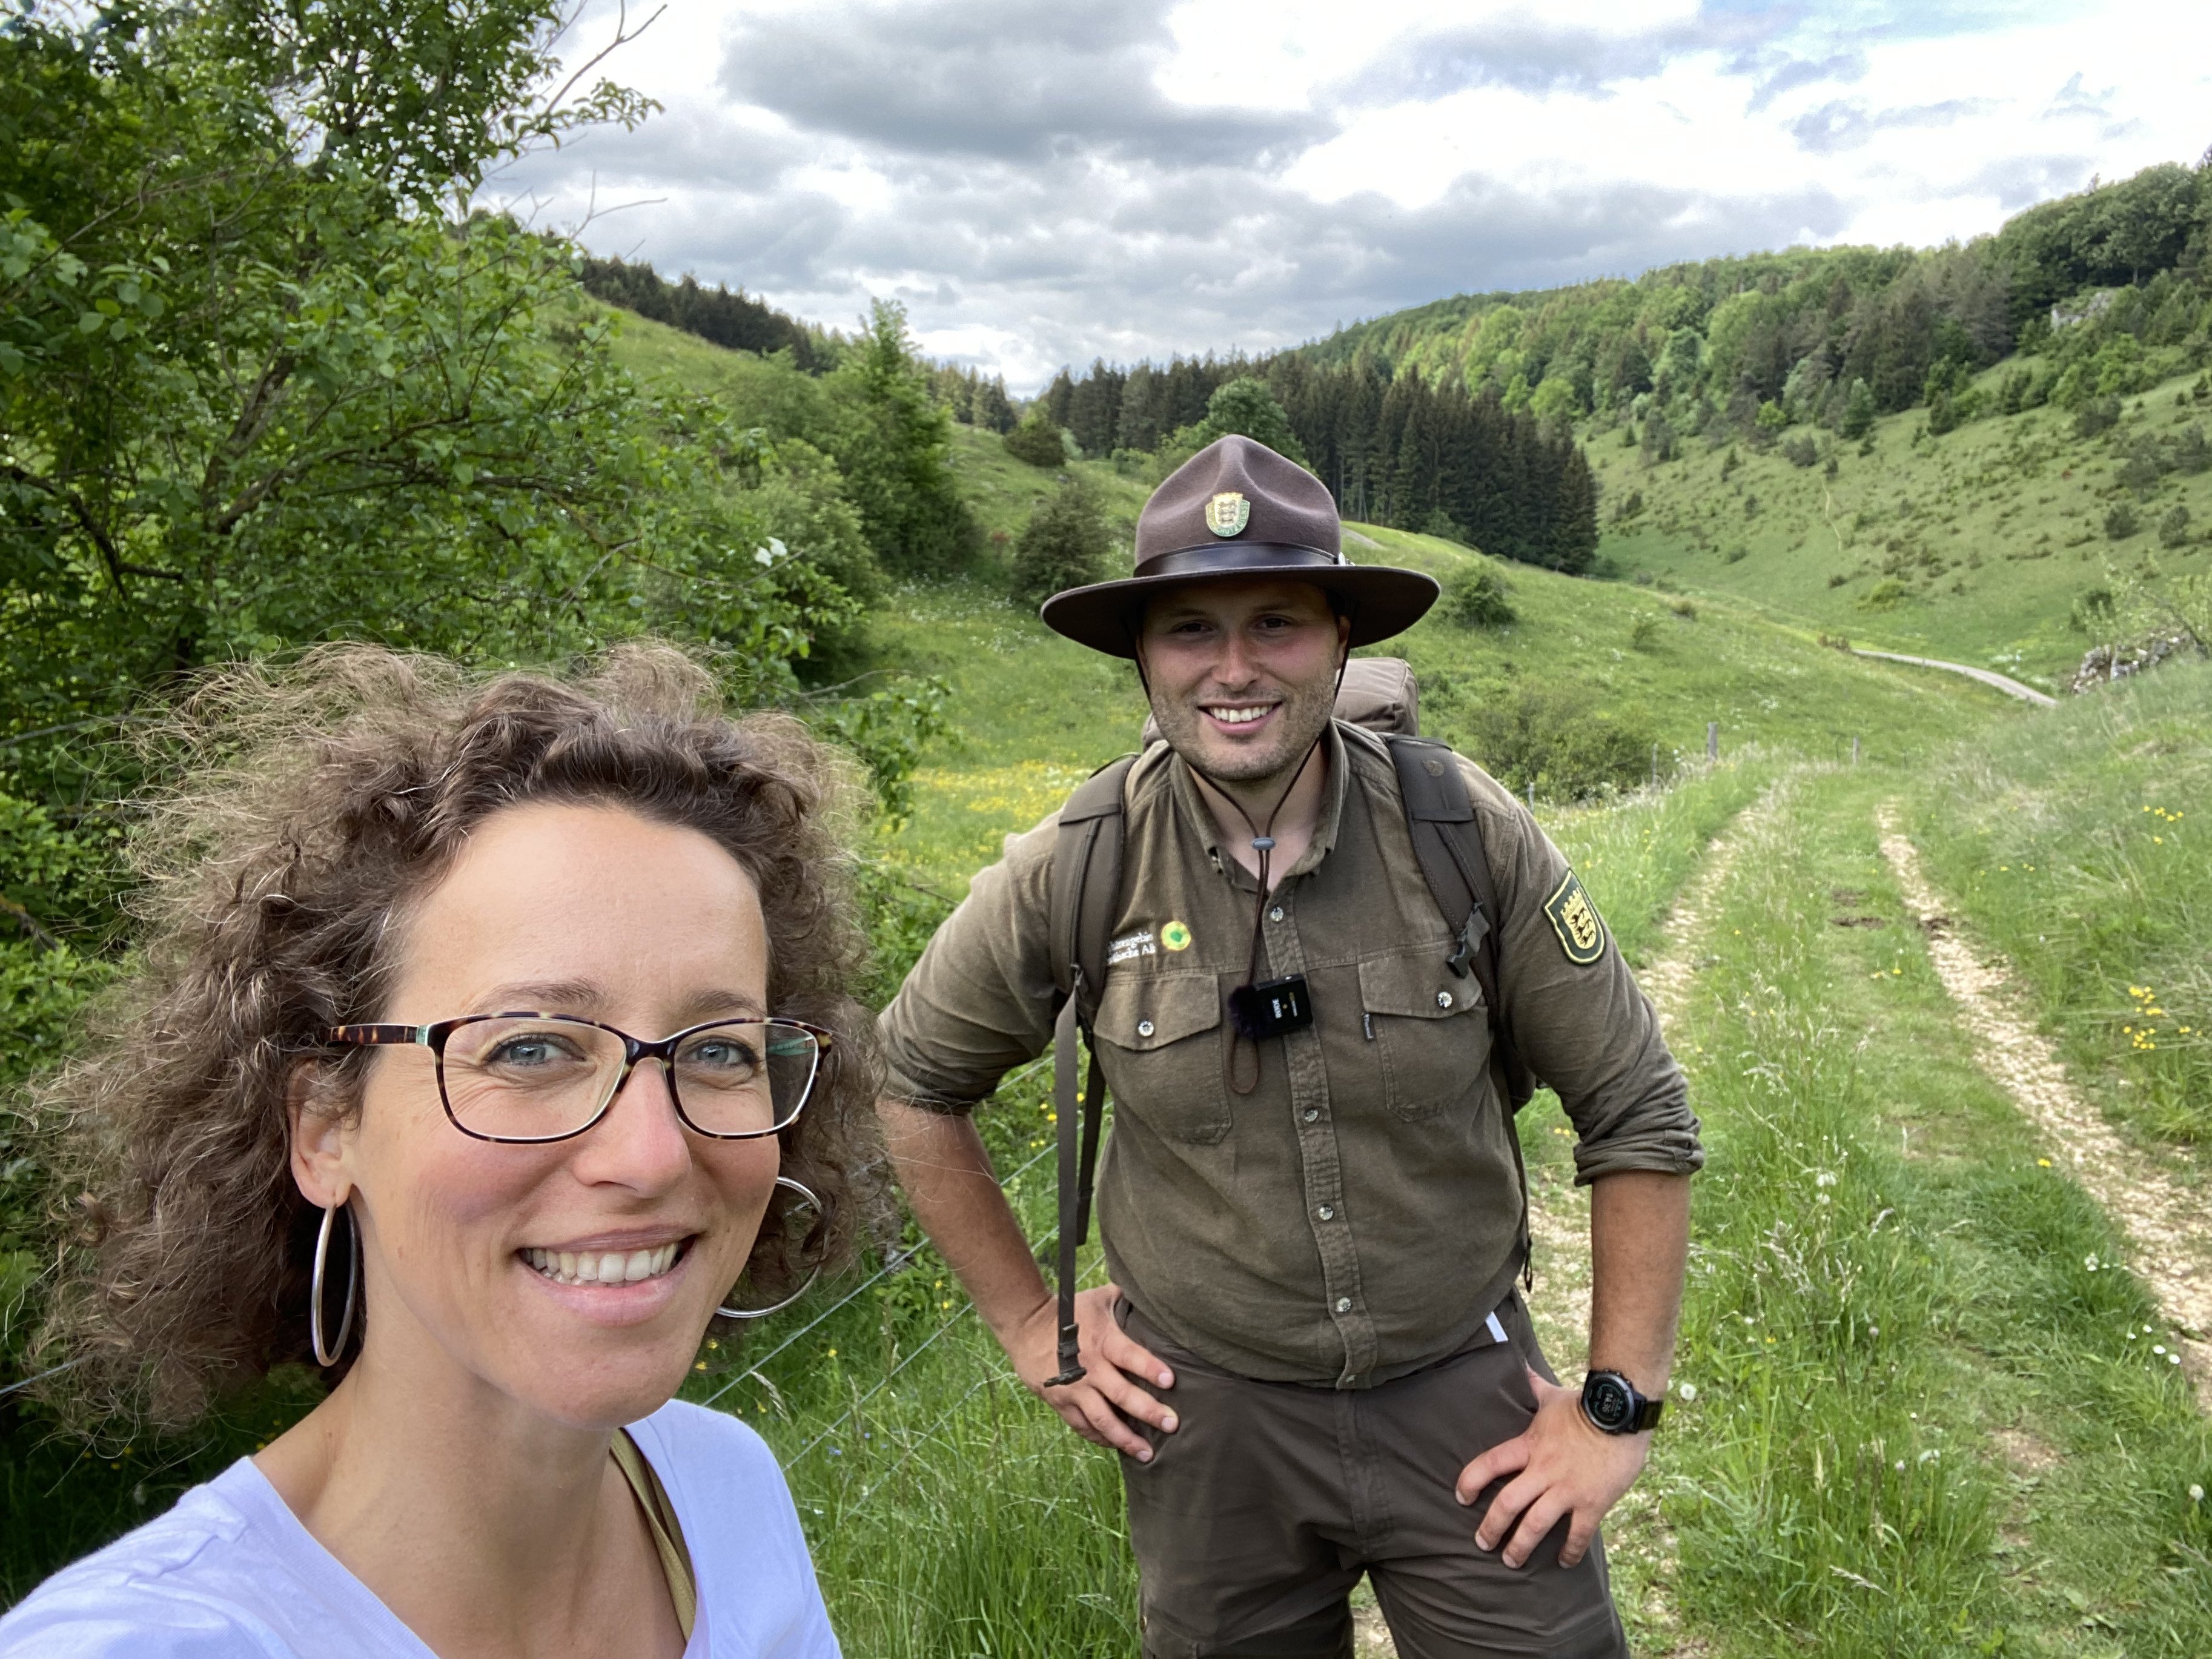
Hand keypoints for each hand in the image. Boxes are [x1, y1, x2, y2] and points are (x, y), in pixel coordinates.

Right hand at [1006, 1284, 1177, 1459]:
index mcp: (1102, 1341)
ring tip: (1147, 1453)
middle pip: (1121, 1395)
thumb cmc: (1068, 1310)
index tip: (1171, 1381)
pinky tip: (1116, 1446)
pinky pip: (1082, 1426)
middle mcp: (1090, 1368)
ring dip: (1126, 1438)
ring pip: (1102, 1420)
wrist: (1026, 1325)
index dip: (1150, 1368)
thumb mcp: (1098, 1299)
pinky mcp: (1060, 1402)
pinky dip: (1100, 1438)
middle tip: (1171, 1425)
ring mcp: (1074, 1389)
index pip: (1130, 1356)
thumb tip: (1152, 1294)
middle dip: (1148, 1411)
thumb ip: (1125, 1300)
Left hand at [1455, 1368, 1649, 1567]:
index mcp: (1529, 1445)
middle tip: (1482, 1544)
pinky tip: (1564, 1563)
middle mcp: (1543, 1471)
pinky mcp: (1592, 1503)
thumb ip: (1532, 1385)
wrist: (1622, 1413)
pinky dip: (1569, 1552)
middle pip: (1507, 1505)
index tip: (1460, 1497)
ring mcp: (1567, 1490)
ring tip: (1511, 1561)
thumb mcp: (1552, 1395)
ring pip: (1535, 1526)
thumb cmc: (1585, 1404)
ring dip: (1520, 1547)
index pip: (1489, 1463)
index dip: (1470, 1481)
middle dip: (1491, 1528)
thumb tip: (1518, 1364)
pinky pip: (1577, 1535)